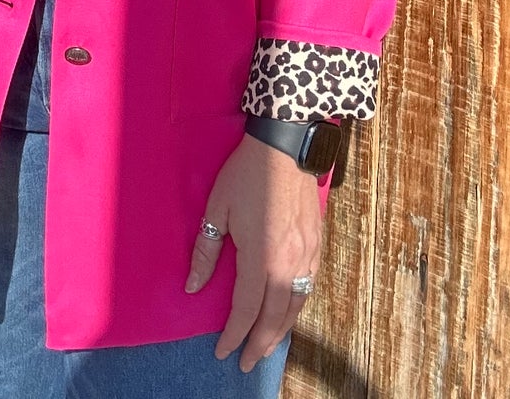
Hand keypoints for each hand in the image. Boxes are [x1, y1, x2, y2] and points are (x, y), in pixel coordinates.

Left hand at [185, 131, 322, 372]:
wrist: (286, 145)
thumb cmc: (246, 174)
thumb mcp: (217, 209)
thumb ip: (206, 251)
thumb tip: (193, 288)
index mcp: (261, 257)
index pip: (246, 310)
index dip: (233, 335)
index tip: (221, 352)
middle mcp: (288, 263)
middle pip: (274, 317)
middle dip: (259, 344)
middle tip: (246, 364)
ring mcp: (307, 255)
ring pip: (295, 306)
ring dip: (280, 331)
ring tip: (266, 346)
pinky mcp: (317, 244)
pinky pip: (308, 288)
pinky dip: (297, 308)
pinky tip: (288, 313)